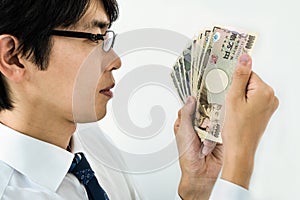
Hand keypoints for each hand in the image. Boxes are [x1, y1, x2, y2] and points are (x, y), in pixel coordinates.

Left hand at [174, 96, 222, 199]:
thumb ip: (186, 113)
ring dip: (209, 128)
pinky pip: (221, 127)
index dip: (196, 100)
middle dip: (204, 116)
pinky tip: (209, 145)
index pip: (191, 106)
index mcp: (186, 123)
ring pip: (214, 117)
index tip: (200, 92)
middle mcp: (198, 125)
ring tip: (203, 140)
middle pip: (205, 110)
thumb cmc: (187, 156)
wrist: (200, 173)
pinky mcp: (219, 135)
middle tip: (202, 123)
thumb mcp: (183, 131)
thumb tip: (190, 99)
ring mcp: (209, 130)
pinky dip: (216, 135)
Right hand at [221, 54, 278, 188]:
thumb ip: (240, 76)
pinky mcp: (264, 113)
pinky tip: (235, 114)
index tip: (227, 89)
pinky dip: (242, 105)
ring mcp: (268, 106)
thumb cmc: (236, 129)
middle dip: (236, 90)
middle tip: (228, 103)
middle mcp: (270, 97)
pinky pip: (251, 102)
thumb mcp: (233, 98)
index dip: (234, 82)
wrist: (240, 150)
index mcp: (265, 91)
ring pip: (249, 92)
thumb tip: (245, 57)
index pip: (247, 73)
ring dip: (238, 98)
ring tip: (231, 110)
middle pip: (249, 82)